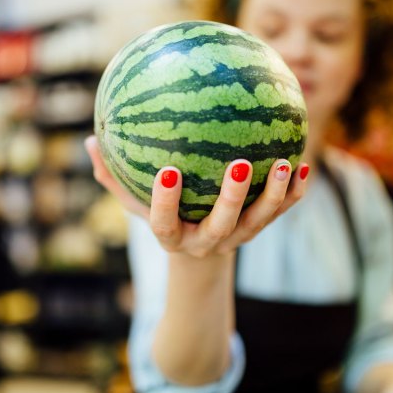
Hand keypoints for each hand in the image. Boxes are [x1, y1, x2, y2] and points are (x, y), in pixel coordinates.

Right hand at [85, 135, 308, 257]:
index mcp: (173, 236)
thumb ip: (114, 177)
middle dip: (232, 198)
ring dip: (273, 195)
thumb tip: (89, 141)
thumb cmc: (164, 217)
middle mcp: (206, 241)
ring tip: (285, 162)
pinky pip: (280, 213)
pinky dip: (293, 193)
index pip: (165, 224)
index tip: (168, 172)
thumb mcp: (135, 203)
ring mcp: (235, 238)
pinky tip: (303, 164)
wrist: (198, 251)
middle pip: (221, 225)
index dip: (167, 202)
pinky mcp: (257, 229)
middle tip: (240, 164)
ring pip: (257, 222)